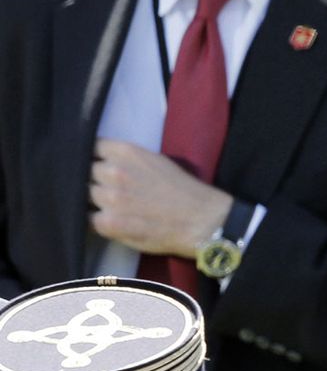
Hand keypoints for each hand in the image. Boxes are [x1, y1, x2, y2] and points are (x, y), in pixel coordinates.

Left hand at [89, 139, 233, 257]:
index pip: (88, 147)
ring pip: (81, 195)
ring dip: (91, 200)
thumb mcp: (156, 160)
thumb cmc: (183, 189)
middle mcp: (114, 172)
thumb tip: (102, 162)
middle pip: (82, 171)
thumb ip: (127, 159)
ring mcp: (109, 198)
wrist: (200, 219)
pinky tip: (108, 220)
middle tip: (105, 188)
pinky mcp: (108, 223)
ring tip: (109, 205)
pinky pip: (86, 218)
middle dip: (90, 179)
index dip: (89, 157)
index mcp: (126, 152)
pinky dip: (94, 219)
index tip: (93, 164)